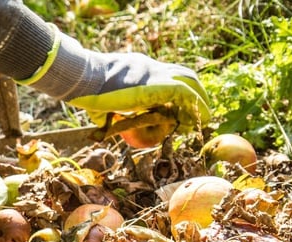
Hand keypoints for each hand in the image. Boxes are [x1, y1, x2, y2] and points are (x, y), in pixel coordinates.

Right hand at [66, 53, 210, 131]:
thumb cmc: (86, 92)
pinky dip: (198, 104)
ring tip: (204, 116)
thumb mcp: (99, 102)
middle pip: (181, 73)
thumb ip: (105, 111)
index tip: (176, 109)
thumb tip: (100, 123)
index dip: (172, 92)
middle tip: (195, 111)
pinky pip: (187, 93)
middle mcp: (150, 67)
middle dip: (192, 91)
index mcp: (136, 69)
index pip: (161, 75)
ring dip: (200, 98)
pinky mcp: (161, 84)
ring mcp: (157, 73)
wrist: (86, 80)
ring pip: (189, 80)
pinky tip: (204, 117)